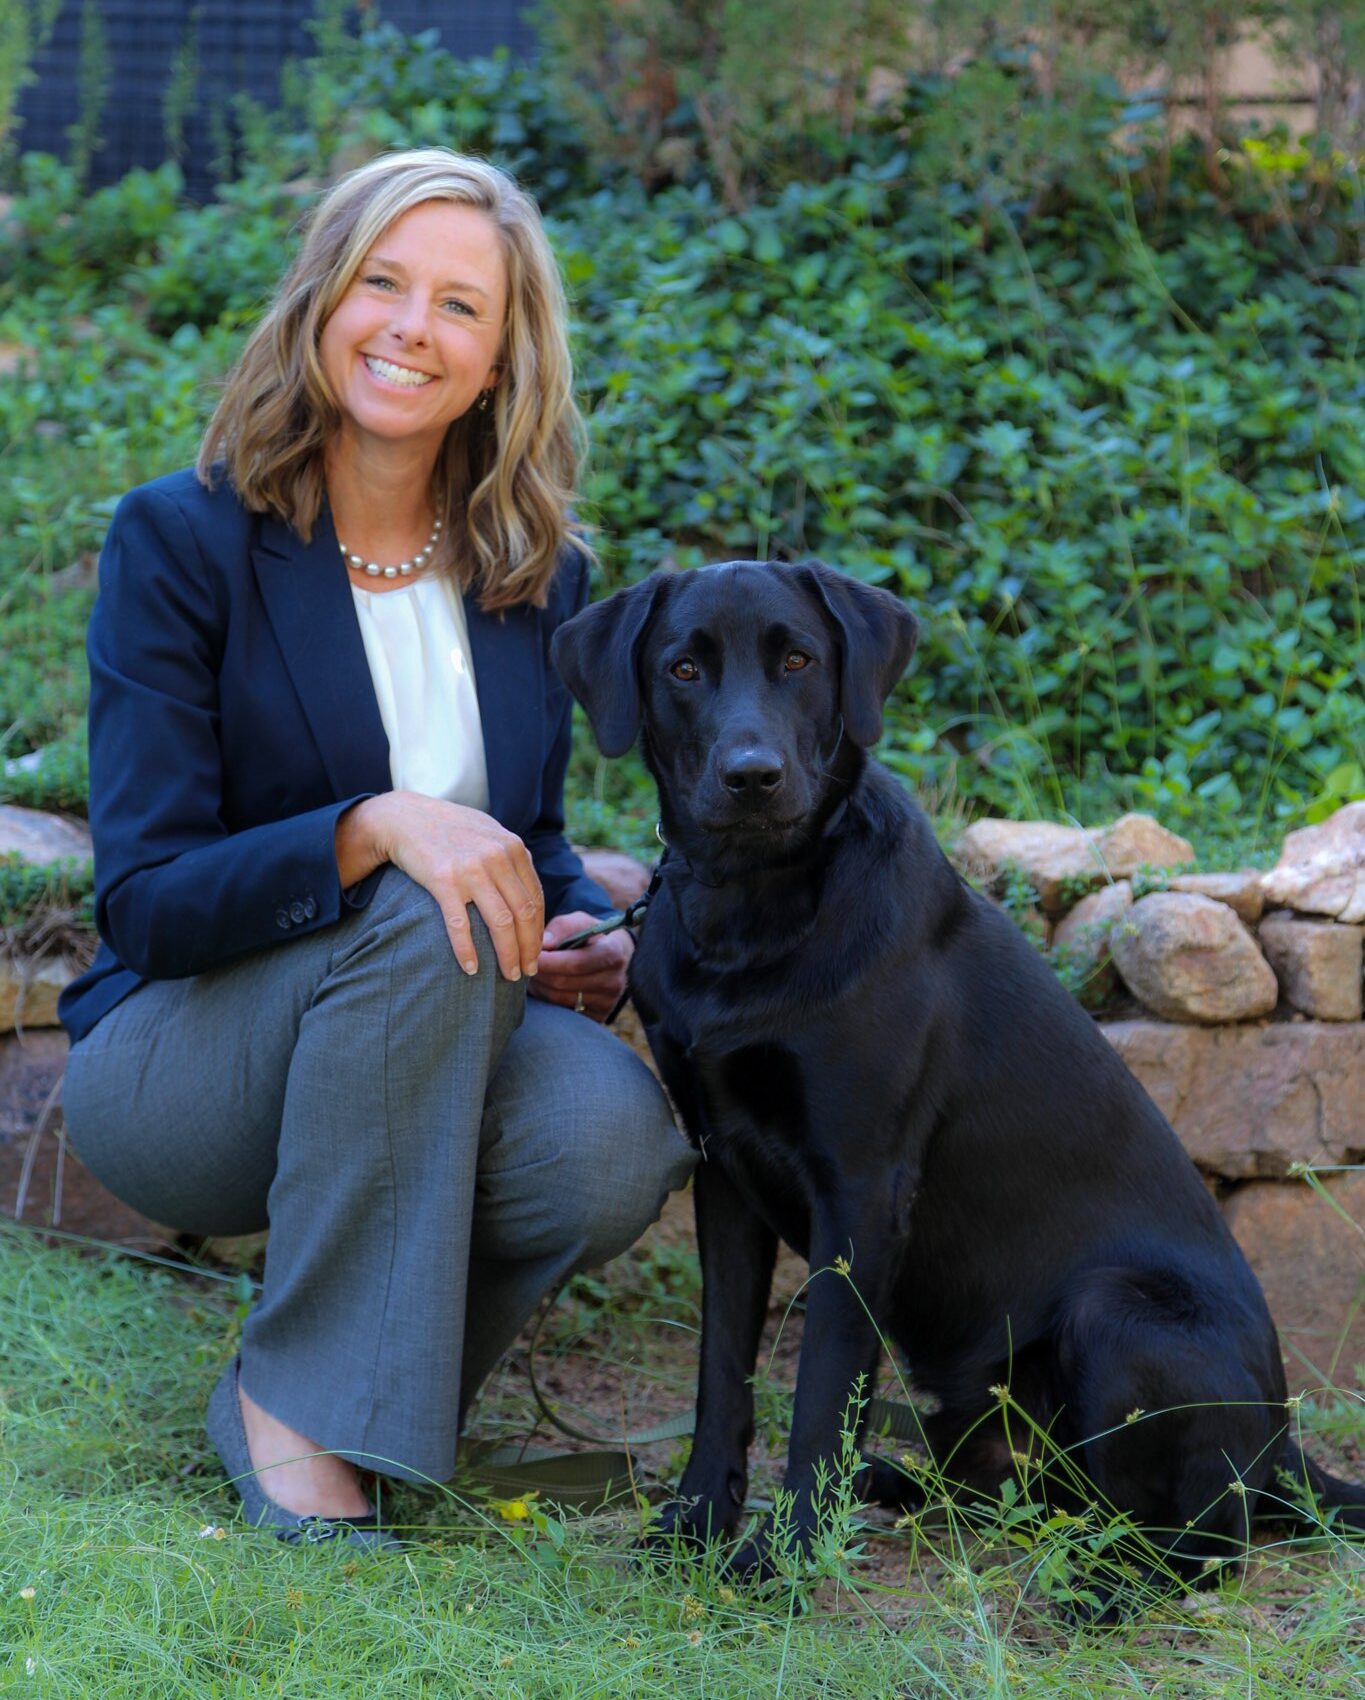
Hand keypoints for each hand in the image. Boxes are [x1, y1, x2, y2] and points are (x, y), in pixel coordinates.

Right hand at [337, 792, 542, 979]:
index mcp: (513, 848)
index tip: (536, 951)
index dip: (539, 930)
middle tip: (528, 971)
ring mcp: (471, 869)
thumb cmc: (449, 829)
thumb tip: (530, 893)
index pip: (535, 898)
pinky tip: (472, 969)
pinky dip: (467, 951)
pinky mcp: (443, 881)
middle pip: (524, 914)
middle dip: (529, 948)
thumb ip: (512, 858)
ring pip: (500, 924)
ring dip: (507, 956)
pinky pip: (460, 925)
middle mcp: (497, 857)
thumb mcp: (489, 833)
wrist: (405, 818)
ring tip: (509, 975)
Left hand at [530, 910, 633, 1020]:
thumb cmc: (590, 936)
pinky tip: (545, 987)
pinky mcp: (598, 1017)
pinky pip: (562, 1012)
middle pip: (565, 983)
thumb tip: (545, 945)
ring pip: (559, 998)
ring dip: (540, 986)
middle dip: (541, 973)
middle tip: (526, 964)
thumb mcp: (580, 922)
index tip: (534, 956)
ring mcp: (608, 1003)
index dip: (552, 961)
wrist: (609, 958)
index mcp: (615, 953)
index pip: (578, 962)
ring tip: (534, 974)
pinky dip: (547, 999)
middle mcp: (615, 981)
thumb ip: (562, 928)